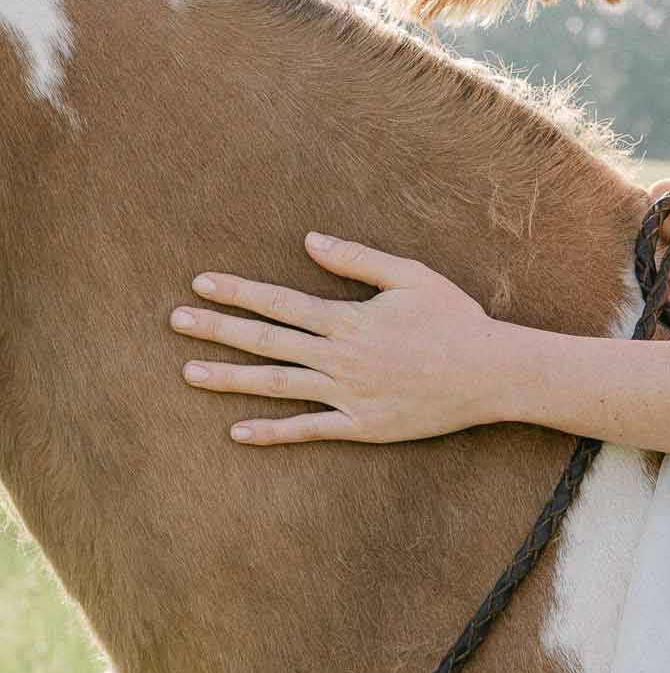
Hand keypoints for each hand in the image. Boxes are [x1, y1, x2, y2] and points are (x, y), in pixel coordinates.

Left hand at [168, 233, 499, 446]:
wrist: (490, 372)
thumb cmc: (454, 319)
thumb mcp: (411, 276)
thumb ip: (357, 259)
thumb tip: (309, 241)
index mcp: (348, 319)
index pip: (280, 302)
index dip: (239, 292)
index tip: (202, 284)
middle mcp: (340, 357)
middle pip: (267, 341)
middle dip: (219, 329)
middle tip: (176, 321)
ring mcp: (348, 394)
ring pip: (277, 385)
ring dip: (230, 379)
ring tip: (189, 373)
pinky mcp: (362, 426)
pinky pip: (309, 429)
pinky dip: (272, 432)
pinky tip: (237, 431)